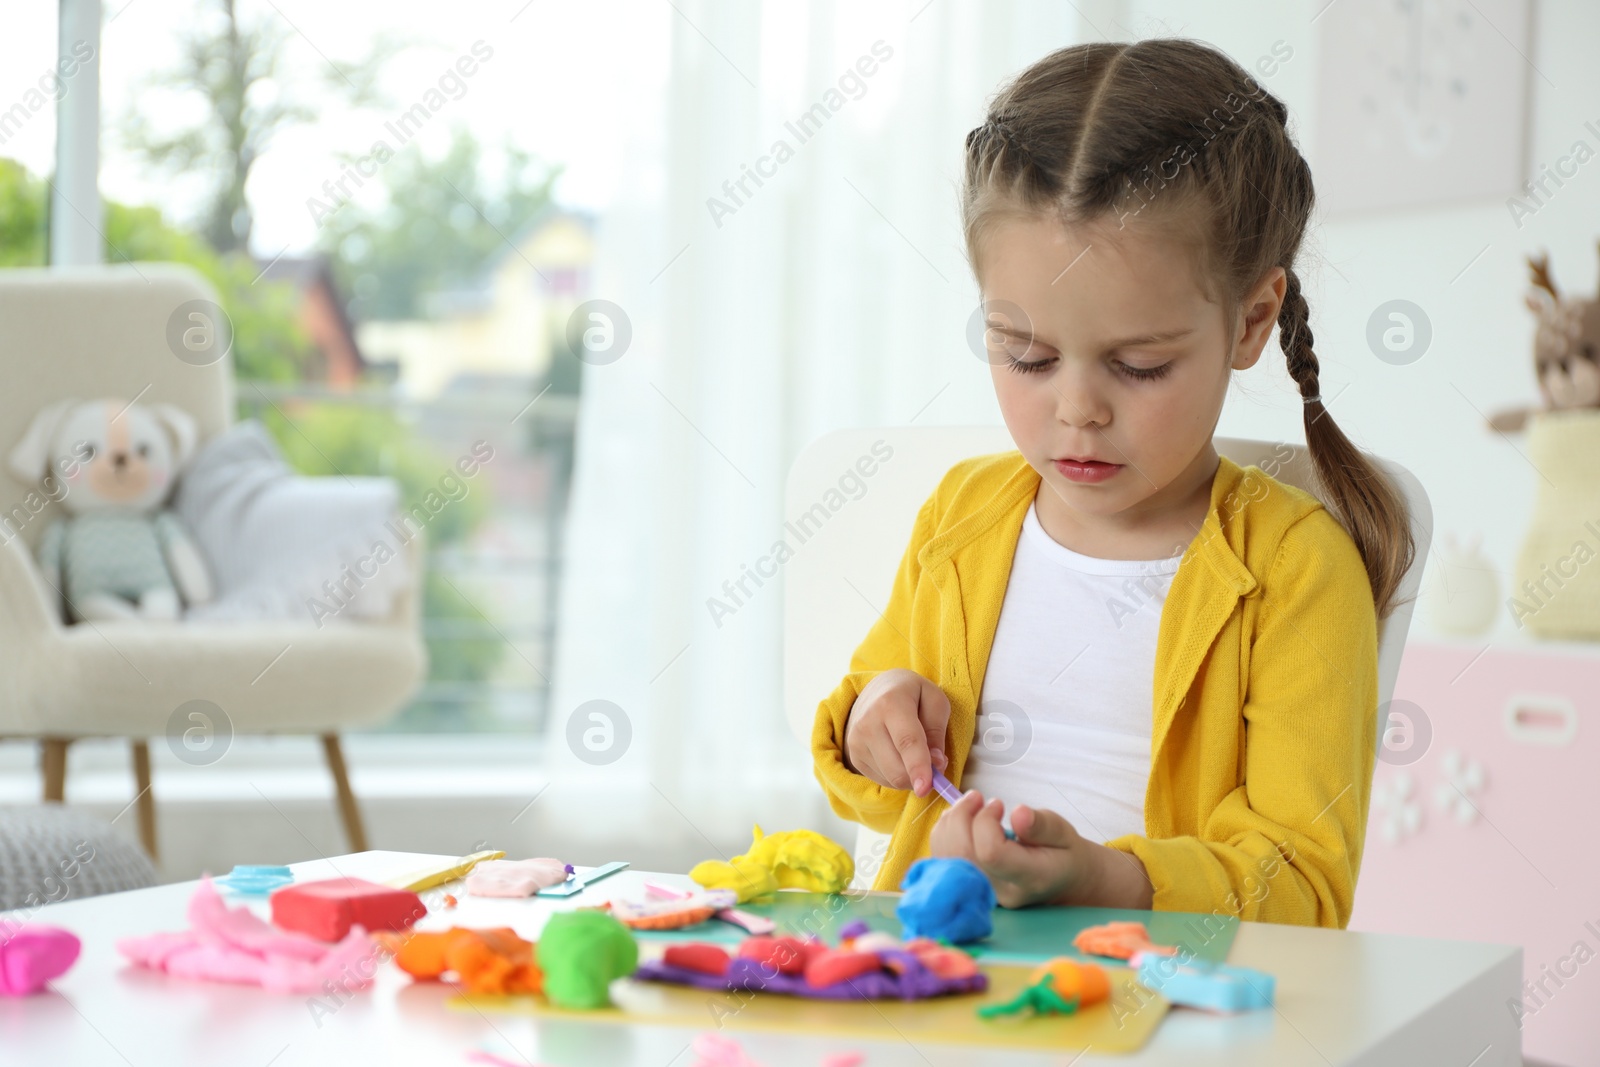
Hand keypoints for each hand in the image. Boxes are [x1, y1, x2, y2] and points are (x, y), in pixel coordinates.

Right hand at [842, 668, 949, 797]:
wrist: (877, 690)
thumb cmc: (912, 694)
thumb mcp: (935, 700)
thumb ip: (937, 731)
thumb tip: (936, 763)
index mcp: (891, 703)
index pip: (907, 741)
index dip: (918, 767)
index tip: (925, 787)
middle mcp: (868, 723)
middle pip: (897, 768)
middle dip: (921, 776)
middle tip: (936, 764)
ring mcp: (856, 742)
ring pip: (892, 779)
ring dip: (910, 775)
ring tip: (914, 752)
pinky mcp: (854, 757)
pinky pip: (883, 780)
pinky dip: (898, 775)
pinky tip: (899, 756)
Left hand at [930, 791, 1150, 909]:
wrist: (1061, 881)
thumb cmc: (1062, 853)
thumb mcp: (1063, 832)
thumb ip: (1041, 825)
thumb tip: (1018, 813)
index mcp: (1030, 878)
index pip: (991, 853)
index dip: (986, 822)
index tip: (998, 804)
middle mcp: (1001, 891)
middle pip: (962, 855)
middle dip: (961, 816)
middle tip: (976, 796)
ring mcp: (982, 894)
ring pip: (946, 859)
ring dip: (949, 823)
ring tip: (968, 804)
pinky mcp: (969, 888)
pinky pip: (942, 861)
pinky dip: (944, 834)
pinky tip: (959, 820)